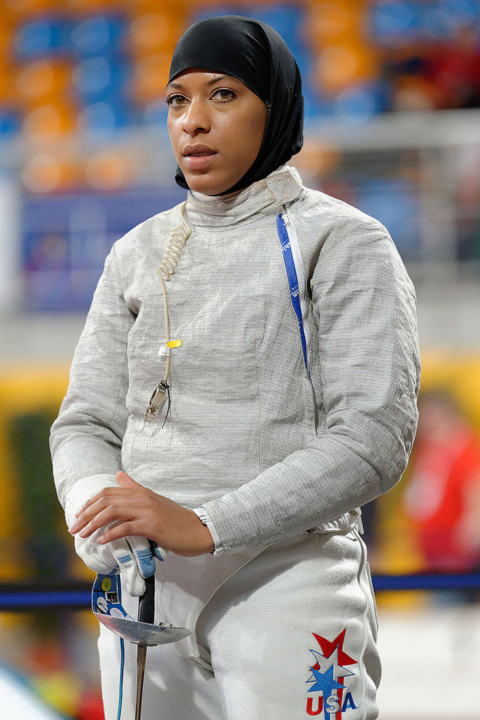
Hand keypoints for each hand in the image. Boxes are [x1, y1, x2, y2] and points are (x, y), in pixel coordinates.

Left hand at [69, 471, 214, 556]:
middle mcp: (141, 498)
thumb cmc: (175, 519)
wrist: (198, 529)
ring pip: (112, 512)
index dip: (90, 502)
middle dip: (86, 514)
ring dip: (93, 523)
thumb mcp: (153, 499)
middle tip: (74, 528)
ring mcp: (147, 511)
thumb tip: (119, 475)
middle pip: (106, 501)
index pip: (108, 491)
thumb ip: (135, 487)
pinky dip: (110, 534)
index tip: (79, 515)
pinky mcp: (151, 526)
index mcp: (140, 492)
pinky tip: (101, 540)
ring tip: (83, 534)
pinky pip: (125, 528)